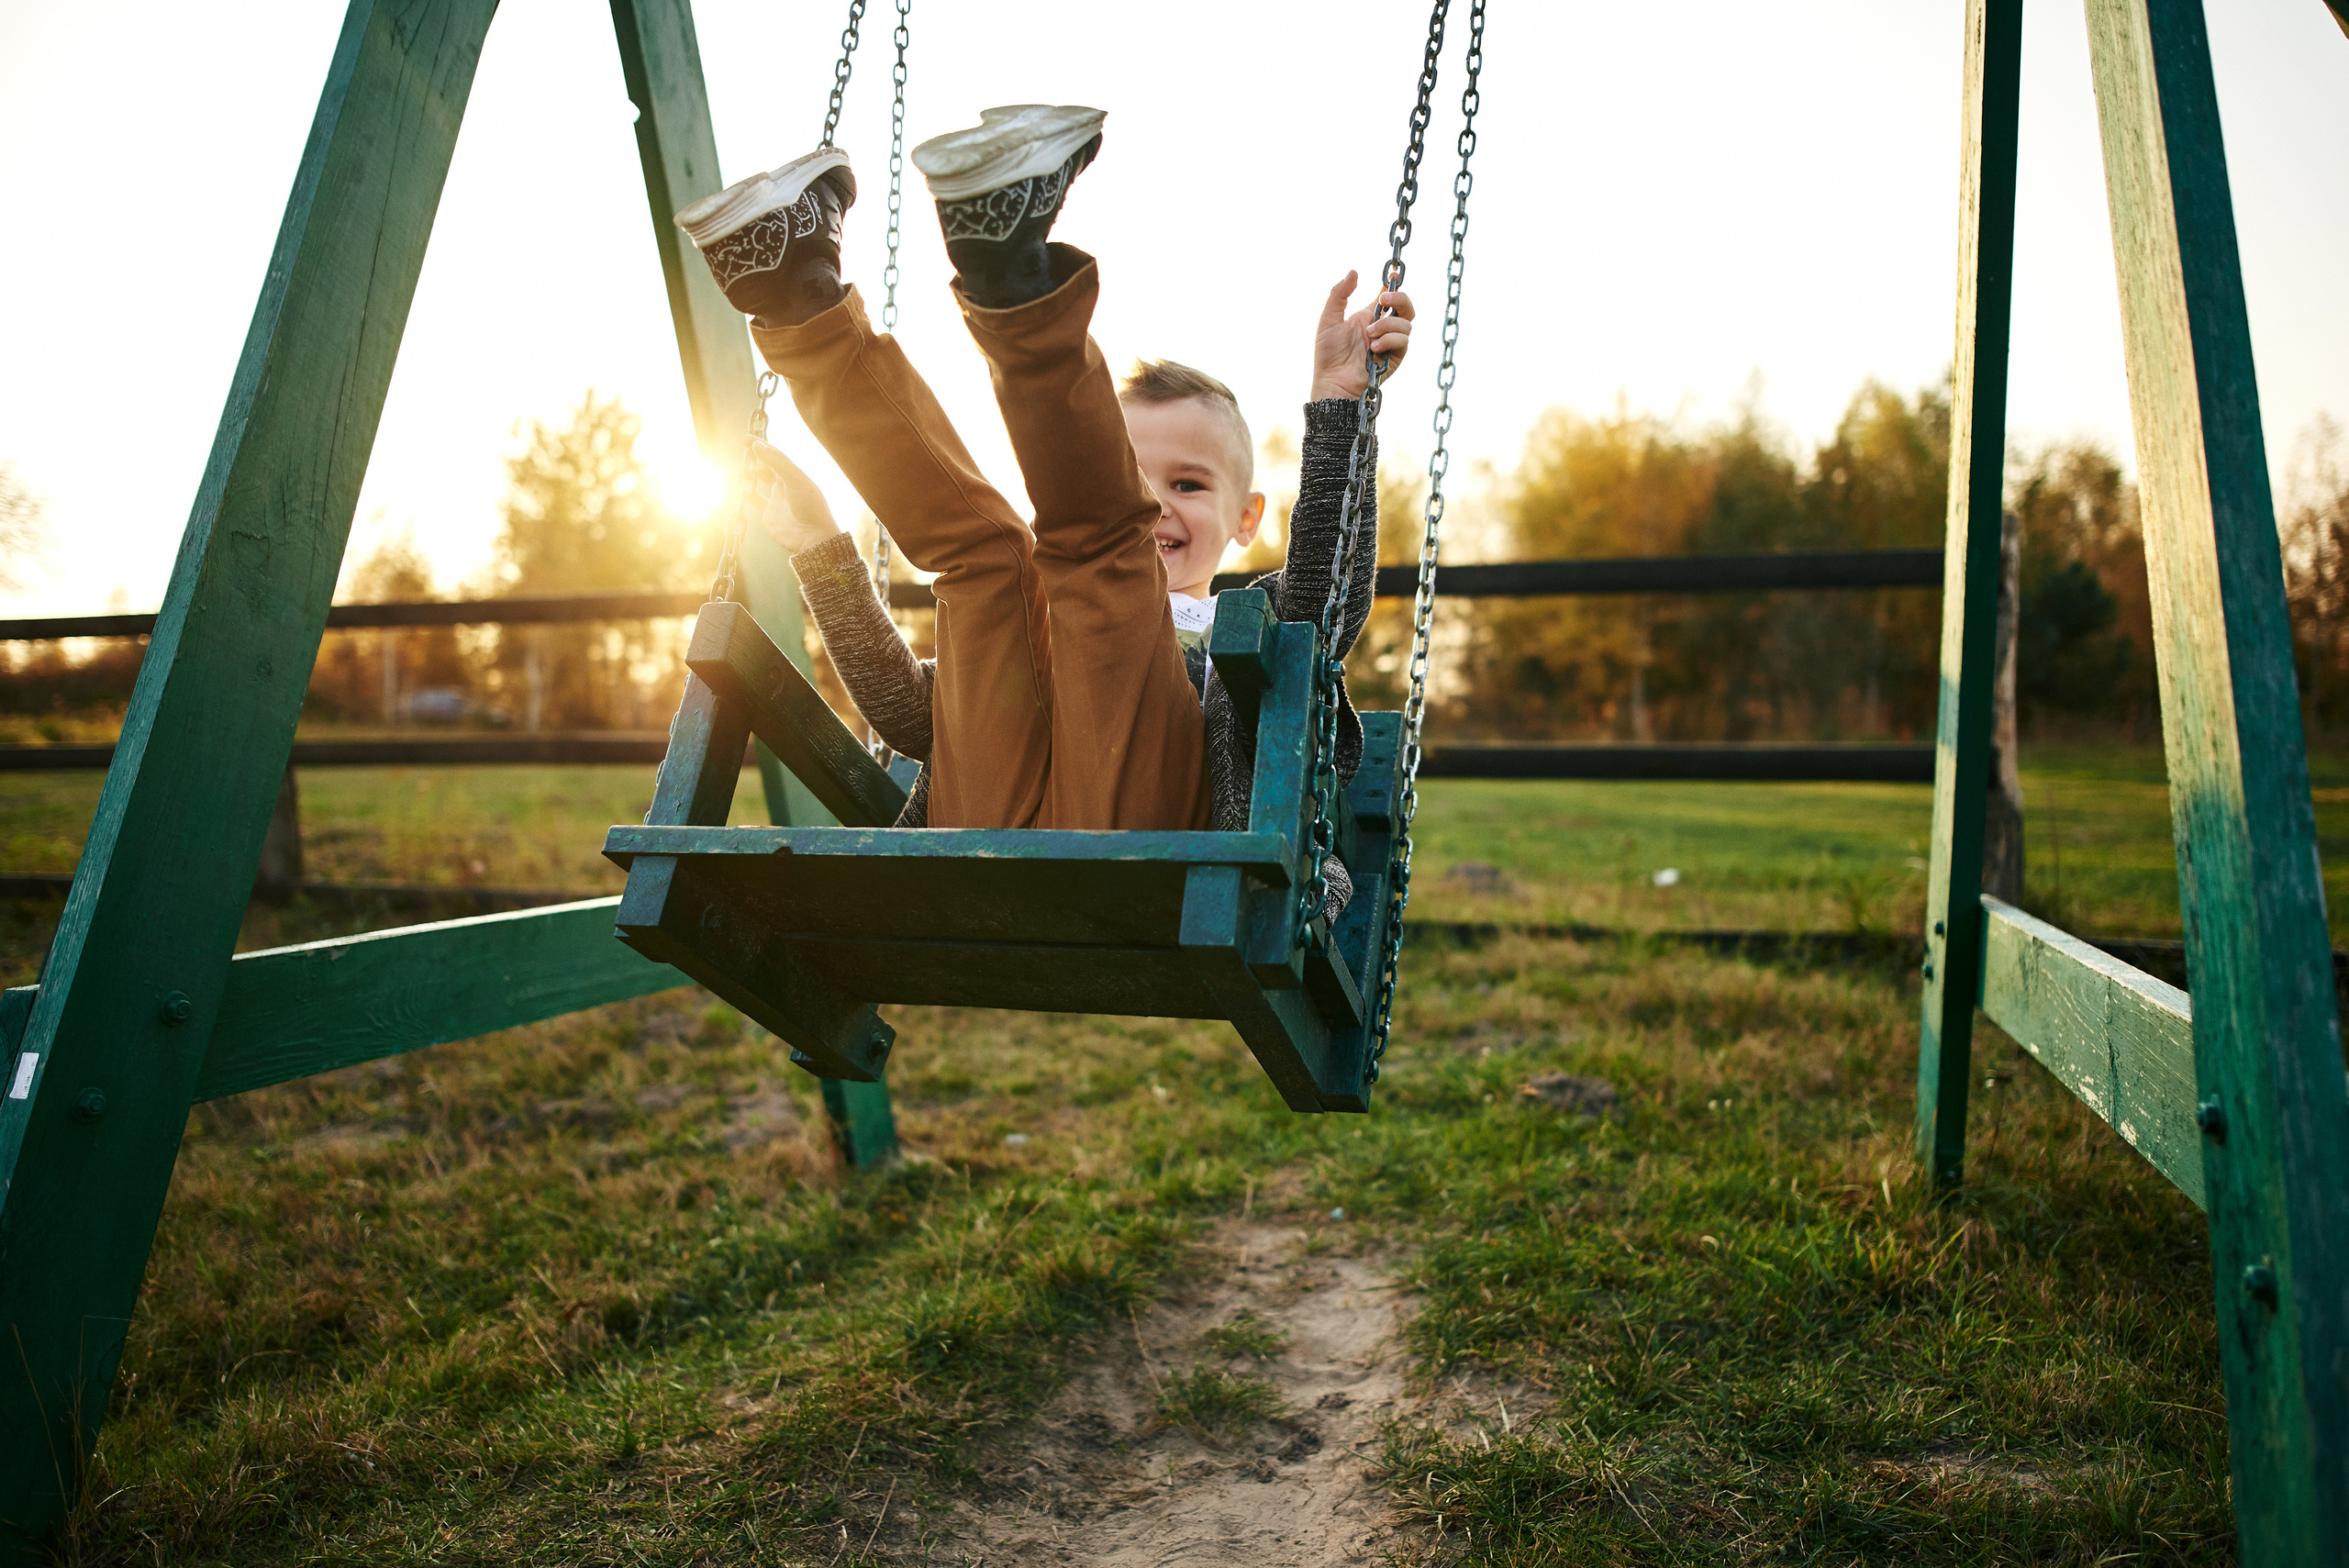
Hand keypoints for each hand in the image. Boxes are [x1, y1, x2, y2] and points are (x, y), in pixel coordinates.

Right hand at [748, 439, 842, 555]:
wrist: (812, 537)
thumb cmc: (810, 507)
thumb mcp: (795, 480)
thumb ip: (777, 462)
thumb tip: (758, 445)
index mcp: (794, 474)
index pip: (775, 455)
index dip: (761, 445)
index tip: (746, 438)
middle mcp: (785, 485)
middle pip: (767, 465)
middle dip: (756, 457)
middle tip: (744, 450)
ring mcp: (777, 499)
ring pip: (761, 481)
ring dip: (752, 474)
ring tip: (745, 470)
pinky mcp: (769, 513)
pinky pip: (756, 500)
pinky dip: (748, 494)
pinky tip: (743, 489)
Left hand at [1308, 271, 1415, 401]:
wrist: (1333, 382)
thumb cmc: (1328, 354)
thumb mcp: (1329, 318)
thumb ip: (1339, 294)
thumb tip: (1354, 272)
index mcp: (1367, 318)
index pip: (1386, 297)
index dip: (1392, 285)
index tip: (1392, 274)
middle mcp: (1381, 328)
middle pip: (1405, 307)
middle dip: (1400, 298)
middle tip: (1384, 299)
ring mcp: (1390, 343)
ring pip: (1406, 323)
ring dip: (1387, 324)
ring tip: (1369, 335)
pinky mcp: (1395, 357)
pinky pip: (1403, 341)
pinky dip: (1389, 340)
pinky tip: (1374, 348)